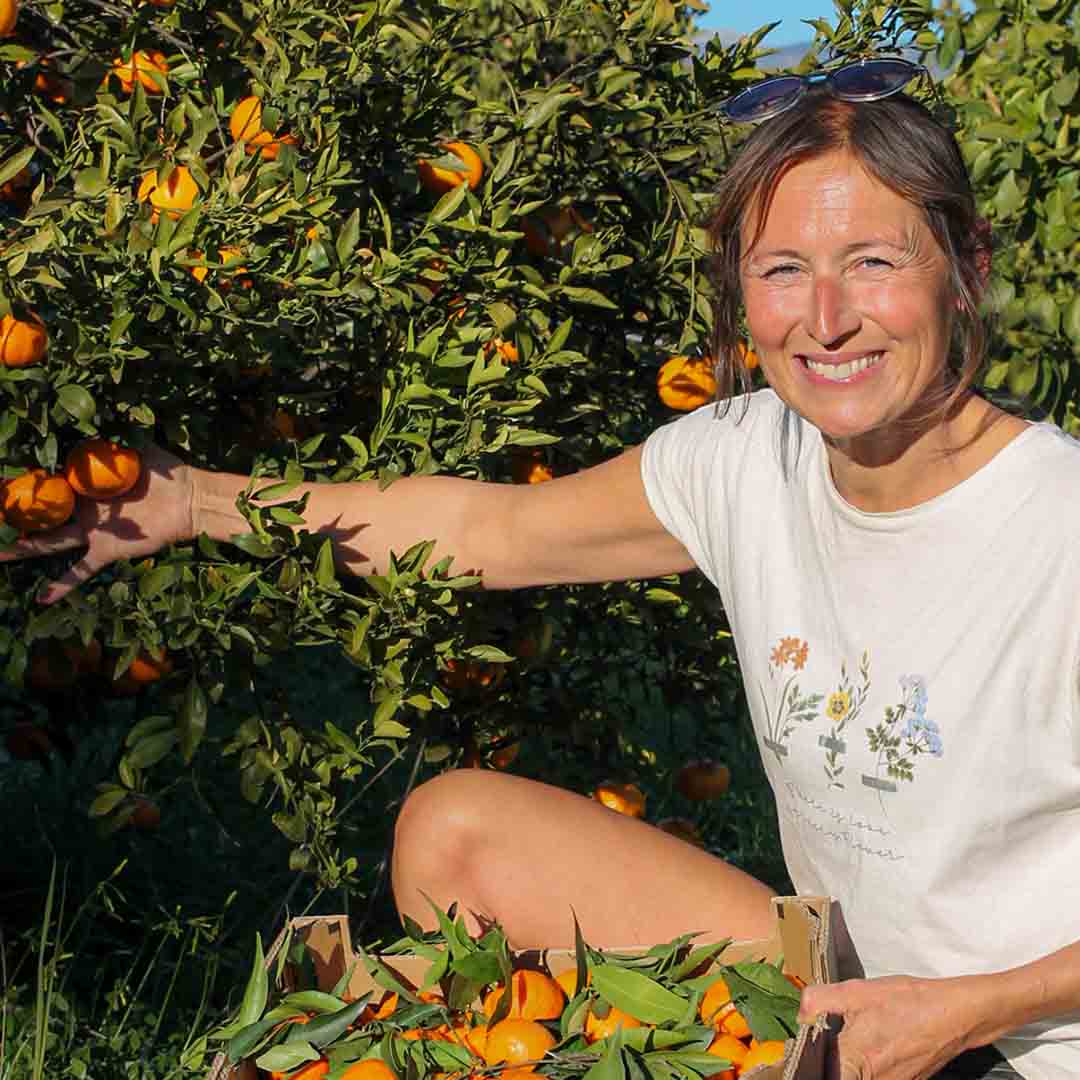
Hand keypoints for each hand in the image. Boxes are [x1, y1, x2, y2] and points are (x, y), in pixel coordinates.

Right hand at [0, 445, 194, 603]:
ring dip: (22, 550)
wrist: (189, 498)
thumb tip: (79, 421)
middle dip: (11, 518)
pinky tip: (42, 599)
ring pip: (49, 543)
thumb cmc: (163, 471)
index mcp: (82, 485)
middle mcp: (82, 510)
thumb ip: (106, 440)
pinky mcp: (107, 549)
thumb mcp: (130, 448)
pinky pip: (82, 570)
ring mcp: (92, 532)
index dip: (19, 484)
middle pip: (38, 516)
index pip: (44, 484)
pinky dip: (63, 585)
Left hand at [799, 974, 989, 1079]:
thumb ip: (819, 1001)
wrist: (953, 1014)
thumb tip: (799, 1013)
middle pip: (836, 1076)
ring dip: (844, 1065)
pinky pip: (873, 1078)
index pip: (819, 1076)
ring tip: (838, 1044)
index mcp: (854, 1062)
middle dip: (825, 1063)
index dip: (806, 1067)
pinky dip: (863, 1066)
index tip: (795, 1057)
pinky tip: (864, 1046)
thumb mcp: (856, 992)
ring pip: (854, 1077)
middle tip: (817, 1047)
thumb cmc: (906, 1003)